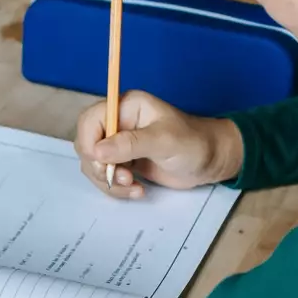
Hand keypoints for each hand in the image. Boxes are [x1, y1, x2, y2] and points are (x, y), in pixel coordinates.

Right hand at [74, 91, 243, 198]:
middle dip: (99, 167)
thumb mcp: (164, 141)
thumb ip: (130, 144)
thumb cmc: (193, 144)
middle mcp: (118, 123)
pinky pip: (104, 177)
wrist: (210, 162)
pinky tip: (137, 190)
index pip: (89, 121)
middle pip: (86, 145)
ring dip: (108, 182)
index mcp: (126, 107)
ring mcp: (118, 144)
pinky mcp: (122, 162)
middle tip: (124, 178)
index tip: (103, 164)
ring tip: (133, 186)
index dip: (89, 144)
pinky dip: (116, 188)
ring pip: (93, 165)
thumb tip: (96, 152)